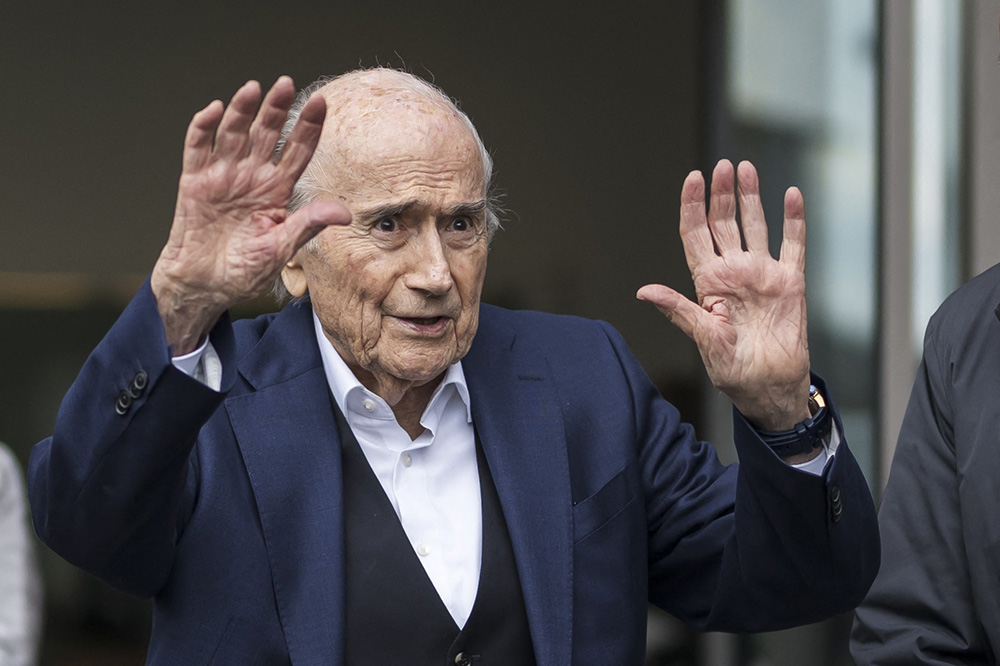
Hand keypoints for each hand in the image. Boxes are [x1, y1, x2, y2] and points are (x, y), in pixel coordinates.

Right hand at [151, 77, 350, 353]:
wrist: (204, 286)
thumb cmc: (245, 271)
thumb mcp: (281, 249)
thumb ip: (308, 224)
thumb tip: (345, 213)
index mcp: (277, 190)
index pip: (298, 151)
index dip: (308, 127)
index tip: (321, 102)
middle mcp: (253, 176)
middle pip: (267, 134)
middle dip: (277, 109)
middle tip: (286, 84)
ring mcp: (223, 176)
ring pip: (234, 134)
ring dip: (243, 111)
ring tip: (253, 88)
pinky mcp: (195, 181)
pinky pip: (198, 148)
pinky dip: (204, 128)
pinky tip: (215, 110)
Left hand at [637, 159, 810, 430]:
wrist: (770, 387)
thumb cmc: (732, 370)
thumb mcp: (703, 339)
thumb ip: (679, 309)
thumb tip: (644, 290)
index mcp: (707, 283)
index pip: (696, 235)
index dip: (692, 206)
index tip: (692, 178)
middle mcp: (733, 272)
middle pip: (723, 223)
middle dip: (720, 194)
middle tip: (720, 166)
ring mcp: (762, 274)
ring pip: (755, 225)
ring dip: (750, 197)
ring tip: (744, 168)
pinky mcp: (790, 282)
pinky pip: (793, 244)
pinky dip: (793, 219)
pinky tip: (790, 194)